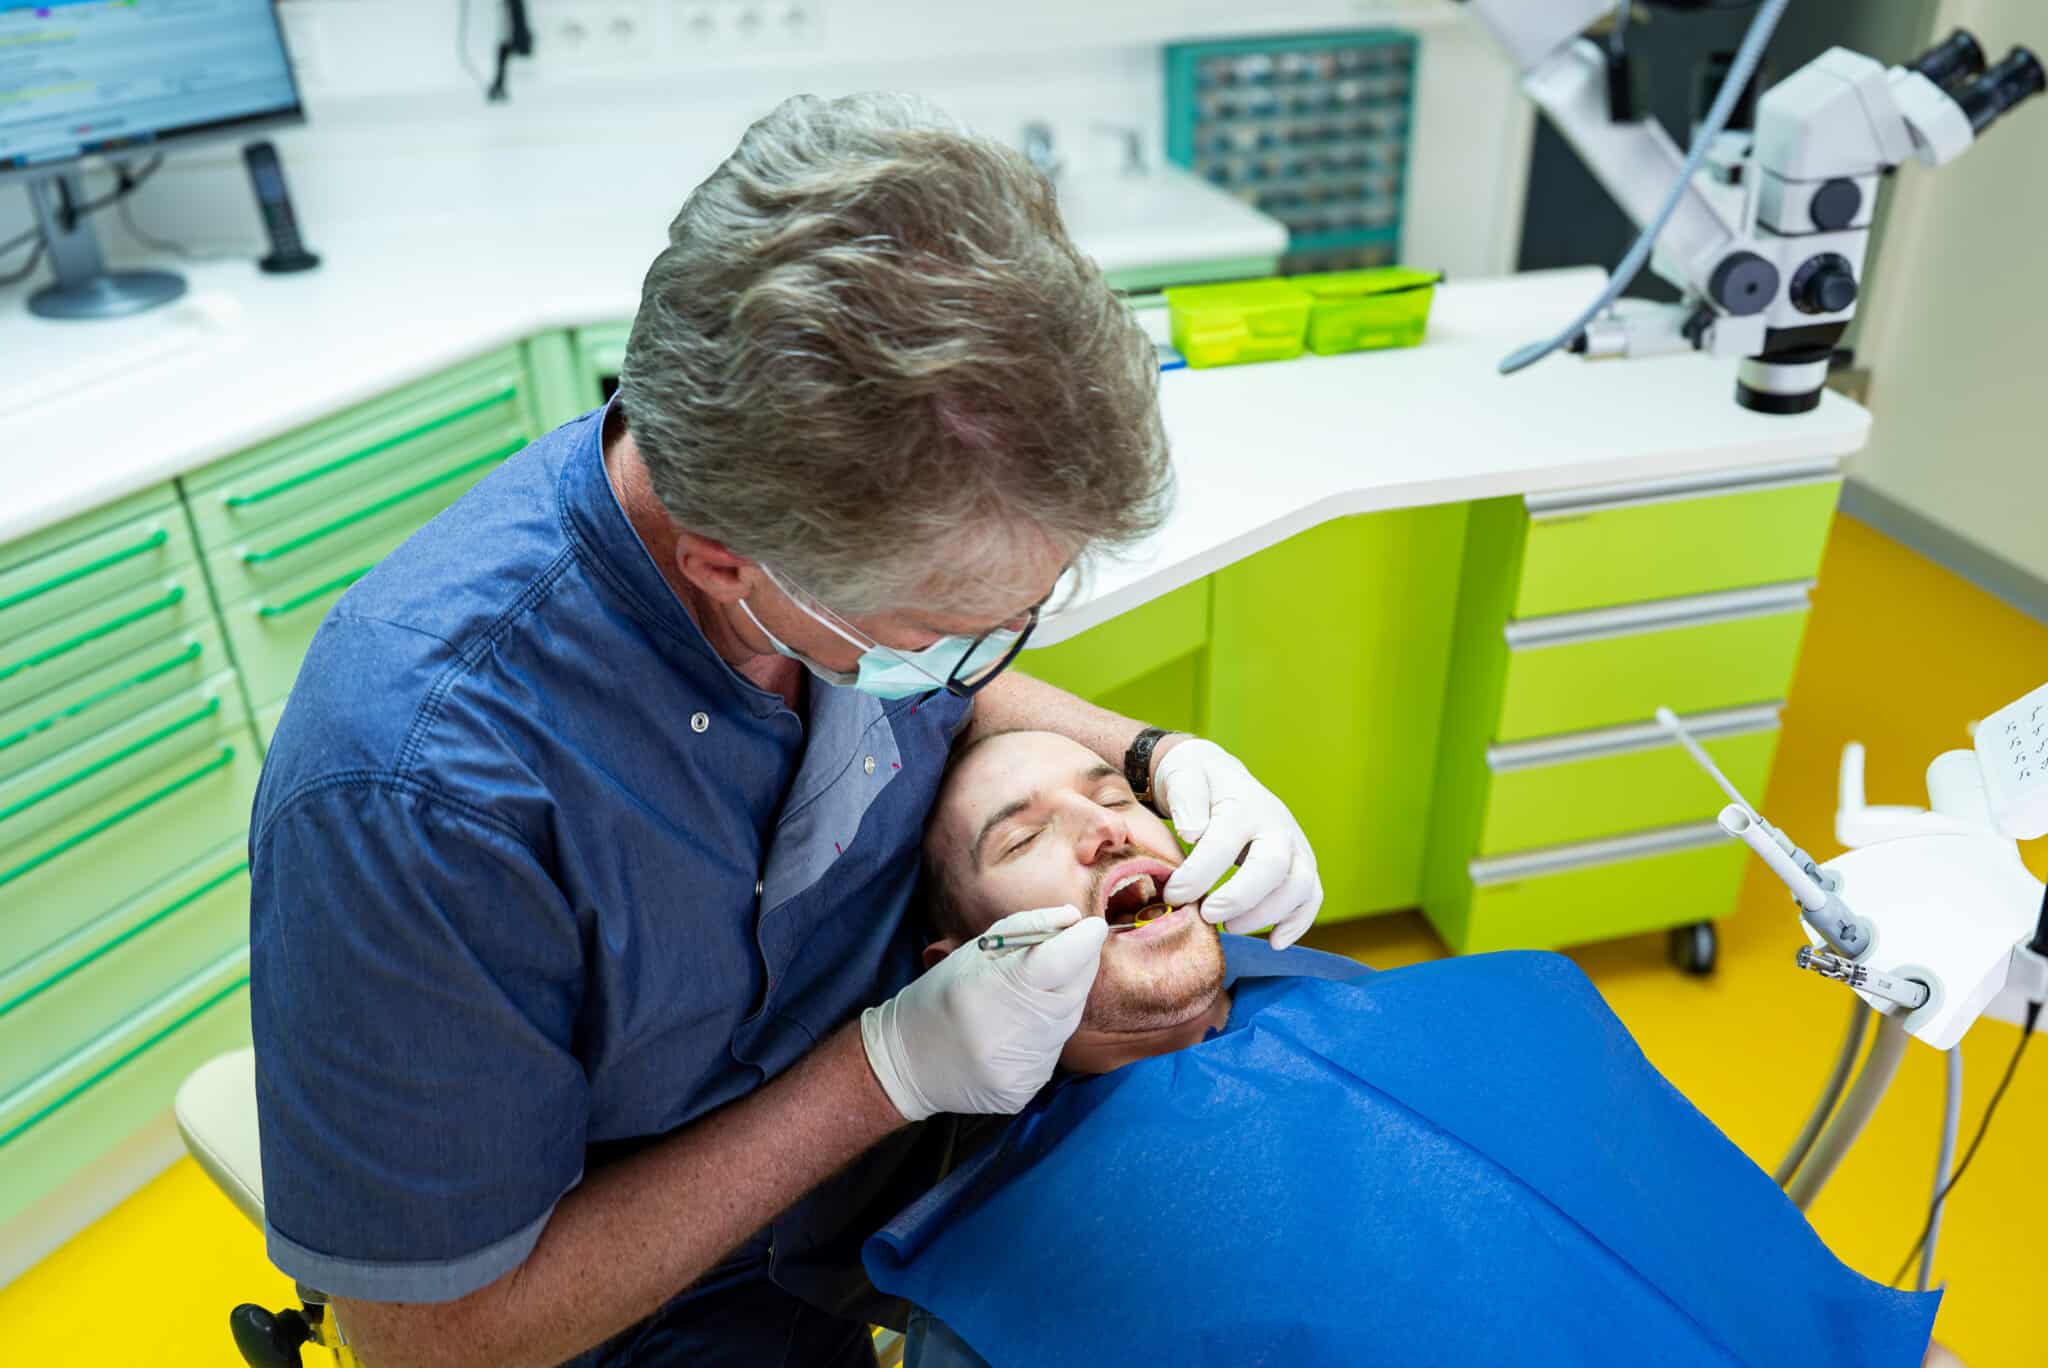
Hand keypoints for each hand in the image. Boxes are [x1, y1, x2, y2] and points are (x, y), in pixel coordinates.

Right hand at [861, 905, 1107, 1119]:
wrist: (907, 1062)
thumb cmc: (941, 995)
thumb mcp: (974, 951)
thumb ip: (1026, 928)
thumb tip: (1072, 918)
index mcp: (992, 988)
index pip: (1060, 960)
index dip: (1084, 940)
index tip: (1093, 927)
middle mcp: (1009, 1033)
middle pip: (1073, 990)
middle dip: (1080, 965)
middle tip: (1073, 950)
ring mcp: (1018, 1068)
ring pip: (1066, 1023)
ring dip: (1060, 1001)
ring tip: (1032, 994)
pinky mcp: (1022, 1091)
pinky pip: (1051, 1053)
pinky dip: (1045, 1034)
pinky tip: (1019, 1029)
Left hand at [1155, 739, 1322, 949]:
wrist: (1220, 777)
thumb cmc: (1197, 782)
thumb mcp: (1183, 777)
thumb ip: (1185, 801)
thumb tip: (1192, 833)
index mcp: (1243, 804)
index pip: (1225, 842)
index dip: (1199, 874)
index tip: (1174, 894)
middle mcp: (1276, 824)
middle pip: (1274, 865)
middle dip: (1240, 897)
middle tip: (1207, 915)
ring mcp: (1295, 845)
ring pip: (1300, 885)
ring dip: (1267, 914)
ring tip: (1229, 927)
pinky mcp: (1302, 864)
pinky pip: (1313, 897)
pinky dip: (1299, 923)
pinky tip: (1274, 942)